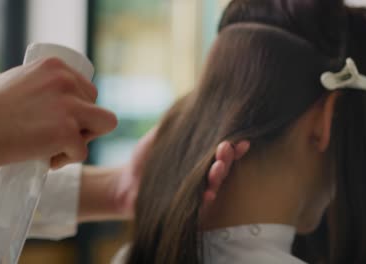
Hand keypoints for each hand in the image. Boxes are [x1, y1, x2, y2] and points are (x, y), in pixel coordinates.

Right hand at [0, 58, 116, 173]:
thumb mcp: (12, 79)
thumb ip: (34, 82)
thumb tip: (42, 87)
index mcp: (57, 67)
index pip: (88, 90)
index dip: (80, 109)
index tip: (62, 121)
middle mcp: (67, 81)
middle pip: (98, 108)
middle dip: (83, 125)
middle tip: (58, 137)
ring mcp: (70, 107)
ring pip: (106, 124)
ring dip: (85, 138)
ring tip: (60, 148)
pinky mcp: (67, 132)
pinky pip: (83, 152)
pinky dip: (67, 160)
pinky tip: (47, 159)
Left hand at [113, 127, 249, 217]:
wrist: (124, 182)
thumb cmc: (145, 158)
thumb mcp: (160, 135)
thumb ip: (176, 122)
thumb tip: (192, 99)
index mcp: (199, 159)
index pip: (221, 153)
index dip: (234, 147)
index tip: (242, 140)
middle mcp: (201, 176)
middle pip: (222, 168)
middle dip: (227, 158)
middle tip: (227, 147)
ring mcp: (194, 192)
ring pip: (213, 186)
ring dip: (219, 176)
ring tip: (218, 166)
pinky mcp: (184, 208)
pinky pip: (198, 206)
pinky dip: (204, 200)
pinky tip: (209, 193)